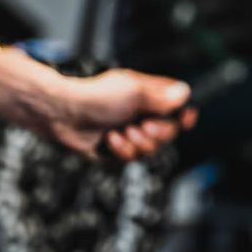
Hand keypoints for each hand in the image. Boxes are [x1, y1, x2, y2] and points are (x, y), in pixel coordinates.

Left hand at [35, 68, 195, 163]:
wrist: (64, 115)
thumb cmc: (96, 96)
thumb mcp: (134, 91)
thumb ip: (161, 96)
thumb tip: (185, 93)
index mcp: (149, 96)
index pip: (177, 108)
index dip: (185, 115)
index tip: (187, 119)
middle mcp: (141, 114)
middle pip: (168, 134)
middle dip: (157, 134)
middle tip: (141, 126)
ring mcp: (129, 133)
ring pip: (150, 150)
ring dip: (136, 143)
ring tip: (119, 132)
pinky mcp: (115, 150)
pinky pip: (130, 159)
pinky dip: (120, 151)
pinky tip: (108, 140)